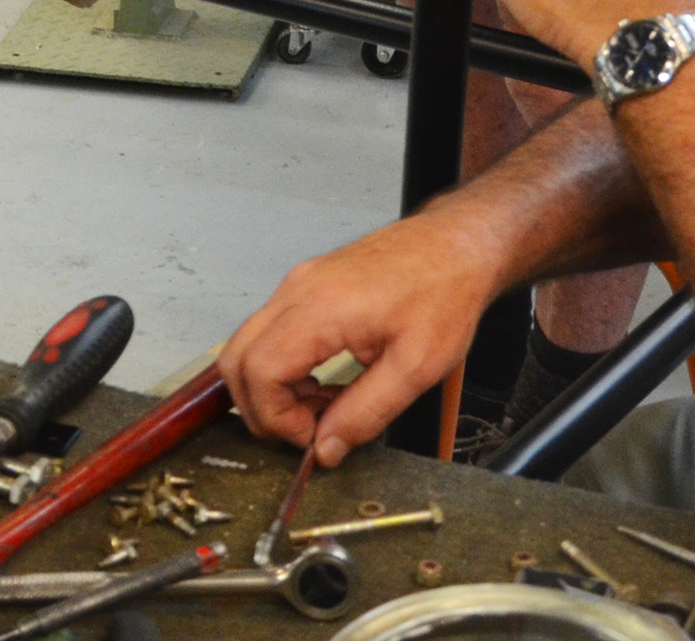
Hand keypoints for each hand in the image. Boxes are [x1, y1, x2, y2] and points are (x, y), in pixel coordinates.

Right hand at [218, 213, 509, 465]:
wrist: (456, 245)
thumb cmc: (444, 292)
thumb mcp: (416, 368)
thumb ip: (366, 413)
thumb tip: (325, 448)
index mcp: (320, 309)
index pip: (258, 373)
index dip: (276, 418)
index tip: (313, 437)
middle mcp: (298, 291)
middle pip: (237, 361)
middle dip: (263, 408)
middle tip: (308, 430)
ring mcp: (298, 284)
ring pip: (249, 347)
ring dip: (275, 389)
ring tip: (326, 406)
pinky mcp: (306, 285)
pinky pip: (271, 334)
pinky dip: (285, 368)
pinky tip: (326, 381)